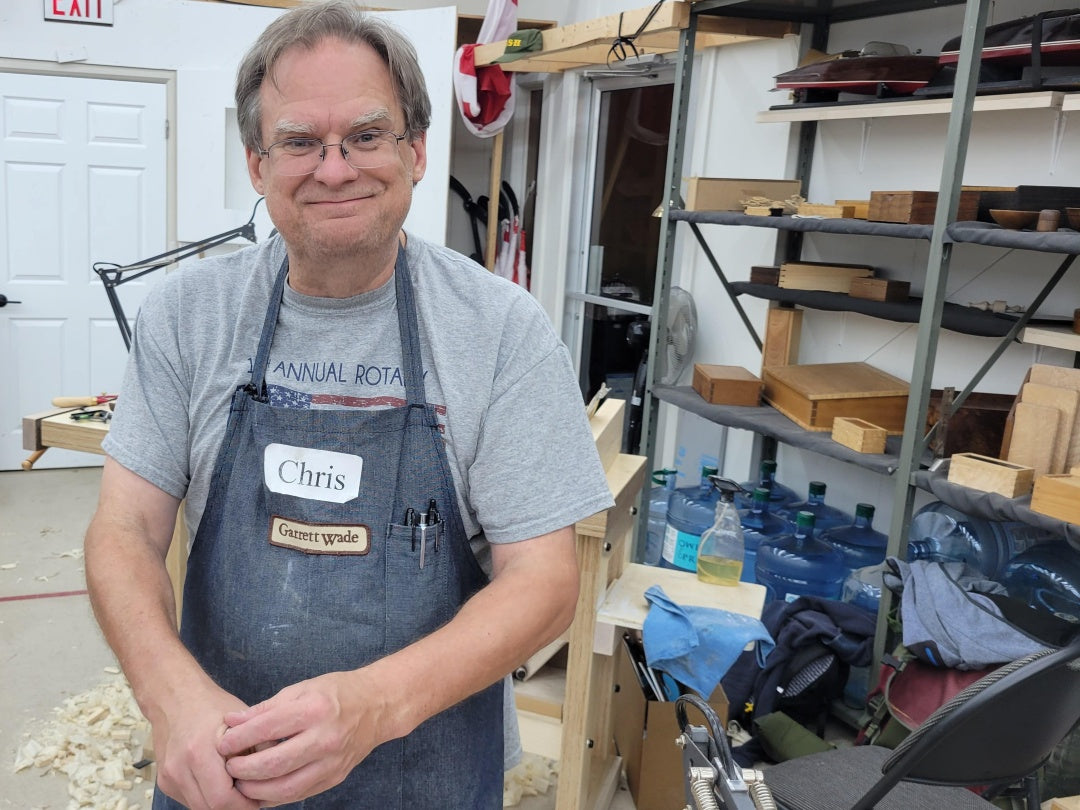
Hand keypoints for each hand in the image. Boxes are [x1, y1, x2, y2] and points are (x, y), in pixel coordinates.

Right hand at [150, 683, 260, 809]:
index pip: (222, 800)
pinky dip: (207, 798)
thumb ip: (261, 749)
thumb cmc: (213, 707)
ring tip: (238, 790)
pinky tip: (220, 783)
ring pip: (199, 808)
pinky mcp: (164, 782)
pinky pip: (190, 801)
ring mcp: (169, 777)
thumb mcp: (243, 722)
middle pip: (209, 809)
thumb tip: (276, 777)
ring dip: (220, 805)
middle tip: (252, 798)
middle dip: (234, 808)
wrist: (175, 698)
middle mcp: (179, 768)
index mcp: (199, 752)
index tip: (259, 801)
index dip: (244, 806)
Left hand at [217, 670, 381, 804]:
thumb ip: (265, 708)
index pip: (267, 728)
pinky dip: (275, 797)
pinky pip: (300, 794)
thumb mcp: (301, 689)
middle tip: (228, 767)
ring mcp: (332, 762)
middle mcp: (325, 738)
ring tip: (241, 783)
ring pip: (286, 787)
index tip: (222, 743)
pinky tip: (261, 791)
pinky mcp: (335, 777)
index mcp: (314, 709)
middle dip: (244, 770)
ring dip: (256, 790)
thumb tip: (232, 722)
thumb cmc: (336, 693)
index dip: (239, 739)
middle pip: (275, 763)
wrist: (377, 706)